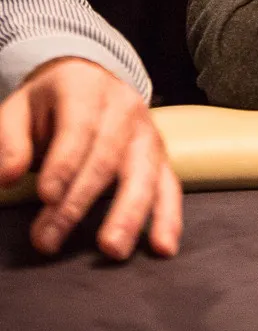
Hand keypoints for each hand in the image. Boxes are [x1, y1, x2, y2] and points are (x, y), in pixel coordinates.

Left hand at [0, 58, 181, 259]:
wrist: (91, 82)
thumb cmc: (51, 104)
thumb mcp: (19, 110)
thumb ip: (10, 141)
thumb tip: (8, 177)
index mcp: (87, 90)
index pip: (79, 128)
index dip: (64, 163)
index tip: (46, 196)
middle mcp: (124, 108)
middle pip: (108, 157)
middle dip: (79, 201)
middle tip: (50, 240)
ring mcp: (147, 133)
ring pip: (144, 174)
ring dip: (129, 213)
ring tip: (112, 249)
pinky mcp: (160, 156)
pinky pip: (169, 186)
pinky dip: (168, 217)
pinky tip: (163, 247)